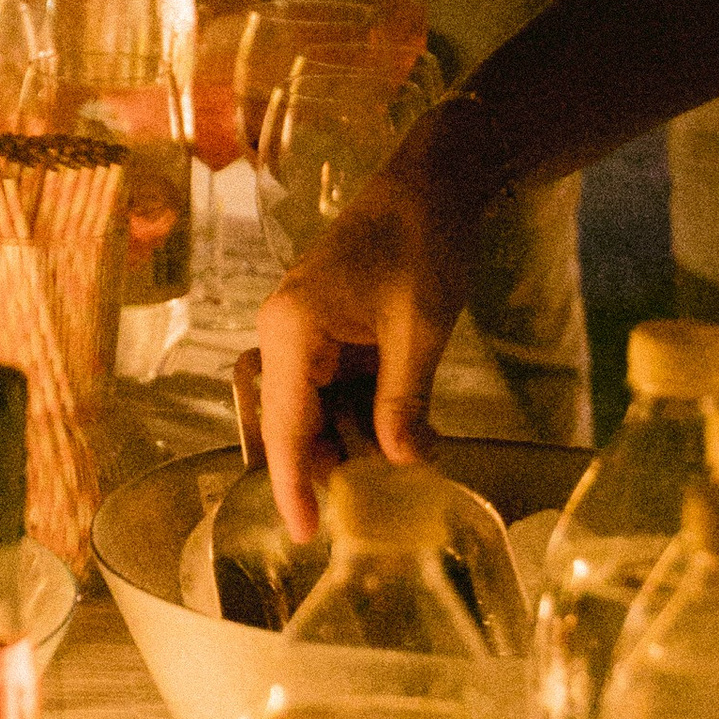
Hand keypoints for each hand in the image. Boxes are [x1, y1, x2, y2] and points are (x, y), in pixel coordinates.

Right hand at [254, 107, 483, 535]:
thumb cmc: (422, 242)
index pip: (285, 427)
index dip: (295, 487)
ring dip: (353, 439)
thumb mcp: (420, 328)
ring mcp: (304, 330)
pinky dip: (364, 413)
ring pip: (314, 410)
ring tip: (405, 459)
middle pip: (292, 423)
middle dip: (330, 464)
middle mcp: (285, 332)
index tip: (307, 537)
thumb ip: (403, 400)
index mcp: (292, 328)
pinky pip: (335, 387)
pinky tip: (404, 431)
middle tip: (376, 502)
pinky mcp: (328, 330)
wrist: (433, 181)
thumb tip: (402, 463)